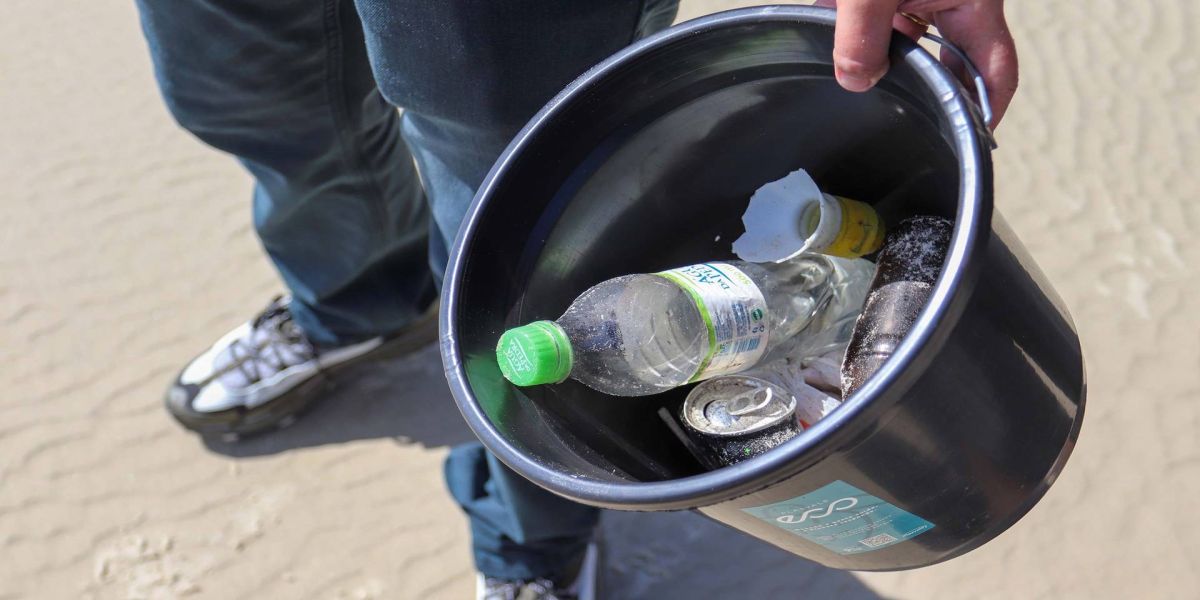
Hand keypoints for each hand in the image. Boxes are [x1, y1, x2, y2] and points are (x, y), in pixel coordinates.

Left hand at [813, 0, 1017, 127]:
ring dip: (885, 63)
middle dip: (928, 92)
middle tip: (909, 128)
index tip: (966, 146)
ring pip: (910, 43)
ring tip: (863, 88)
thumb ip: (862, 37)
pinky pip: (881, 19)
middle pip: (952, 63)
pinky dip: (859, 34)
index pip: (994, 71)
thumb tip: (857, 81)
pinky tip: (833, 45)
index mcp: (972, 0)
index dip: (985, 112)